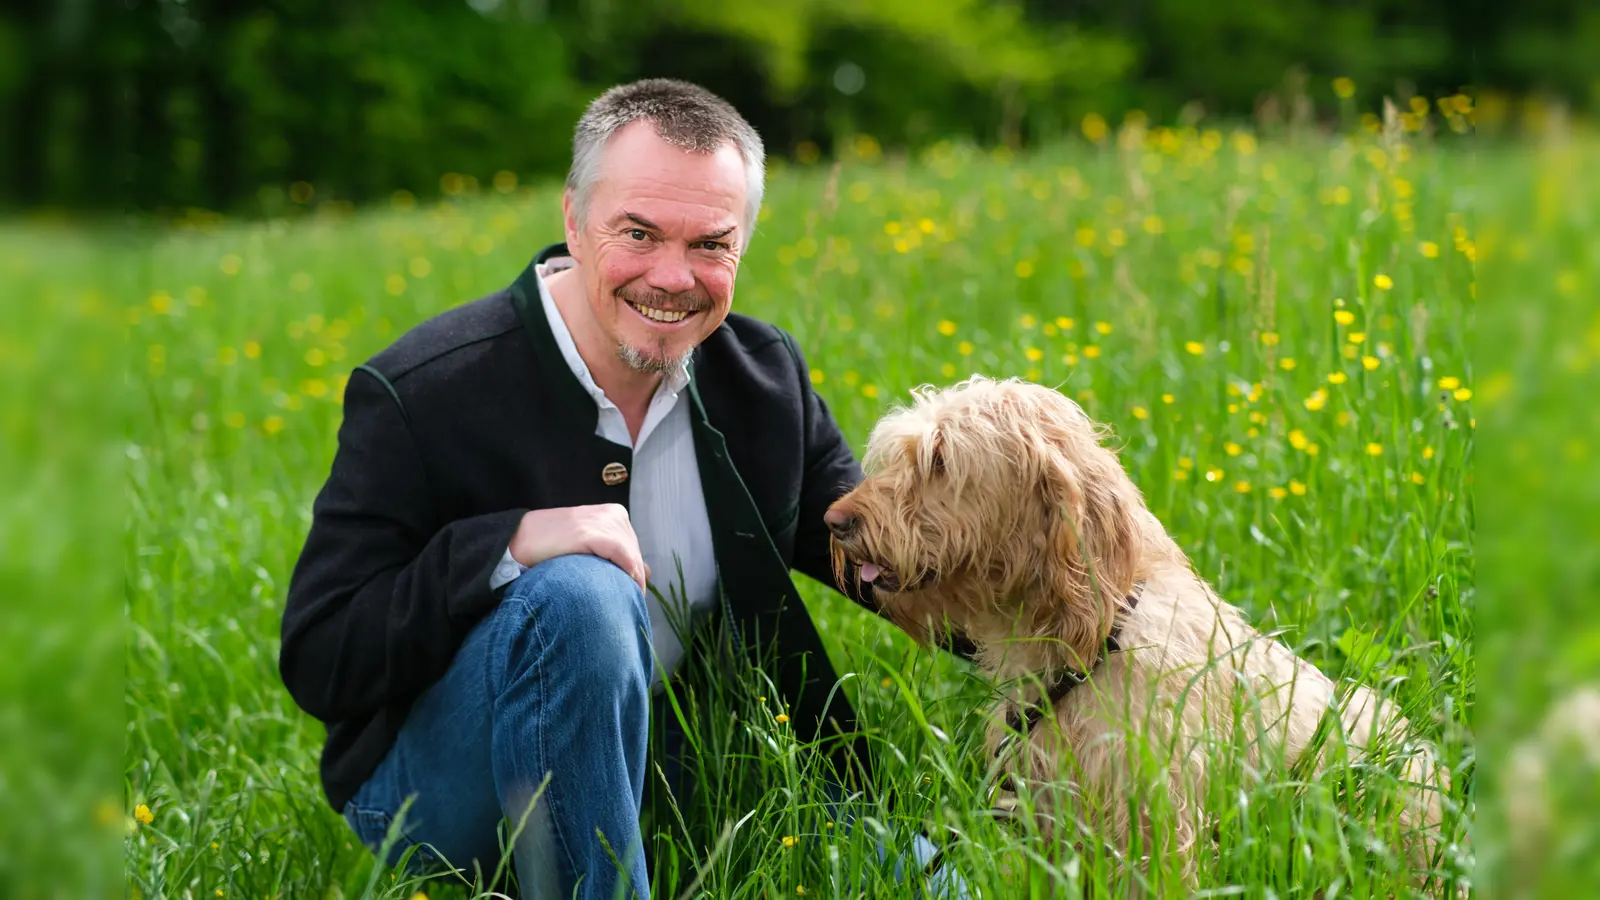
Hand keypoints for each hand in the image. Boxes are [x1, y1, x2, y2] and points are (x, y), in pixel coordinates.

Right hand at [509, 504, 649, 592]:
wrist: (519, 539)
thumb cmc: (553, 545)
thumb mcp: (590, 544)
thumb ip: (616, 553)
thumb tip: (647, 570)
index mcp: (613, 513)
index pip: (635, 546)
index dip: (637, 570)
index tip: (635, 592)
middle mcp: (611, 514)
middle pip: (635, 552)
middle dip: (636, 576)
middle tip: (633, 599)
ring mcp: (601, 521)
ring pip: (631, 555)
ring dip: (634, 579)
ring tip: (628, 599)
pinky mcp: (590, 533)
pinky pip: (621, 554)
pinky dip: (628, 571)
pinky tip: (629, 586)